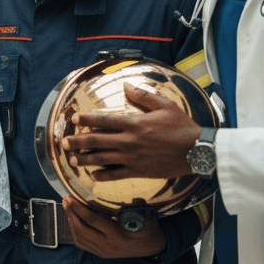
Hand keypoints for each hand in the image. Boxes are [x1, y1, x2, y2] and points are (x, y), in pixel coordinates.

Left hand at [61, 84, 201, 179]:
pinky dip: (103, 176)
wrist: (198, 151)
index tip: (74, 120)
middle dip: (78, 141)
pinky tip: (93, 175)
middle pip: (97, 140)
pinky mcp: (139, 171)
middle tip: (64, 143)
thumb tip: (126, 87)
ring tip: (72, 160)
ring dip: (86, 159)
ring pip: (103, 159)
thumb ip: (143, 96)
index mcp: (134, 123)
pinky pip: (117, 175)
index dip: (86, 120)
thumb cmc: (183, 127)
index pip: (104, 120)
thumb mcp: (165, 105)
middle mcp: (130, 140)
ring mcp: (133, 157)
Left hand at [62, 198, 165, 258]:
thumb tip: (130, 196)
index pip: (92, 220)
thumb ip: (136, 206)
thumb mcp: (146, 217)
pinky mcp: (101, 254)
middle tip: (65, 200)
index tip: (69, 198)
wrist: (153, 248)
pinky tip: (73, 221)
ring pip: (79, 237)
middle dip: (70, 213)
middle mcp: (108, 245)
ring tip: (67, 208)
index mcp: (118, 235)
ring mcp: (103, 252)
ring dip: (70, 221)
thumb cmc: (149, 230)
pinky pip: (82, 244)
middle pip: (81, 228)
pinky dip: (74, 231)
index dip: (78, 208)